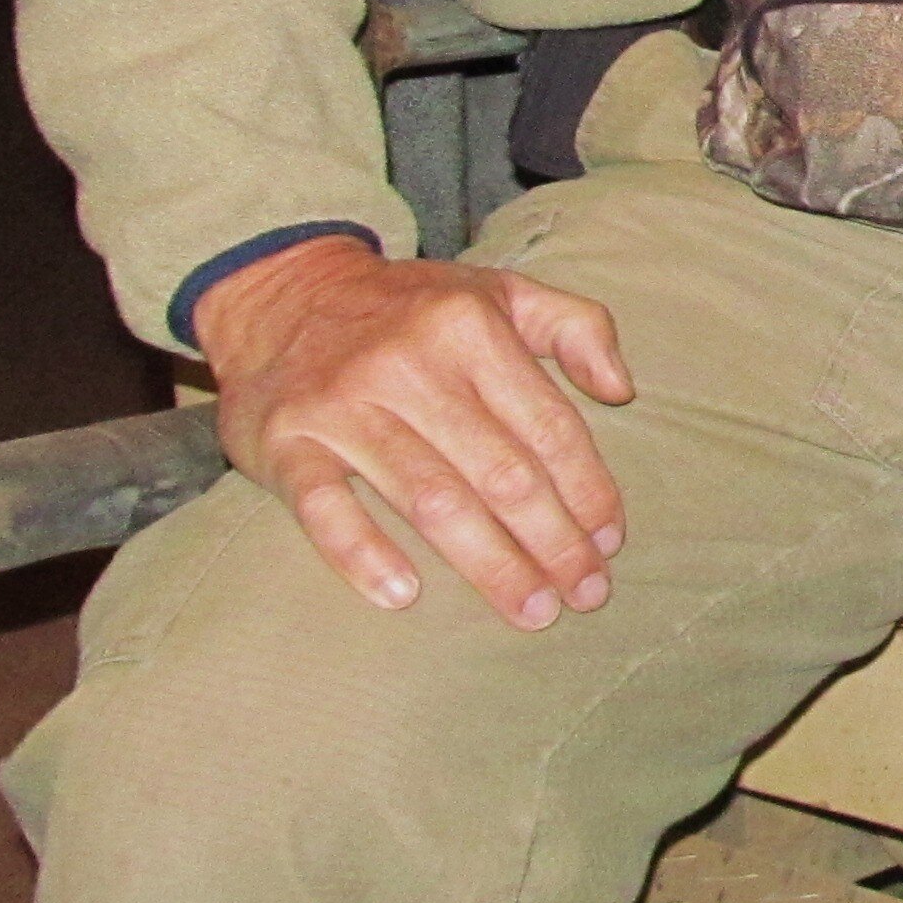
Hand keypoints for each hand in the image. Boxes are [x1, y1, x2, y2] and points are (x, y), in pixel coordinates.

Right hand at [192, 235, 633, 625]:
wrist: (280, 295)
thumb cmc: (409, 310)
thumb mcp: (500, 292)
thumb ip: (576, 326)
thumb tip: (622, 389)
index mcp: (470, 328)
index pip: (547, 425)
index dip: (588, 489)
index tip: (610, 541)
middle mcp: (409, 365)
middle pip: (500, 472)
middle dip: (553, 541)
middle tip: (586, 594)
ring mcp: (343, 405)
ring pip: (431, 498)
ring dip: (489, 563)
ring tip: (532, 610)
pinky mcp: (286, 442)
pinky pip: (325, 506)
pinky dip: (362, 552)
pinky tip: (403, 596)